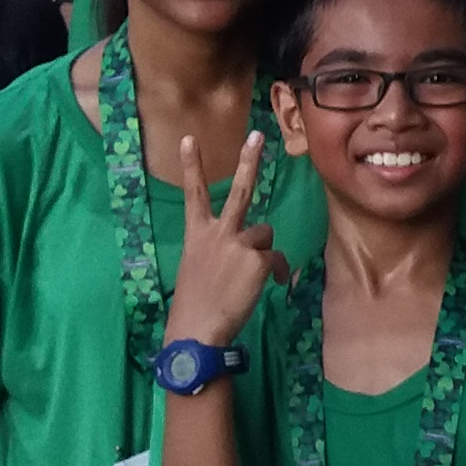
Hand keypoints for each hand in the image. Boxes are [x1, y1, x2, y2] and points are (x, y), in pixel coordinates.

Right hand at [166, 130, 283, 350]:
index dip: (192, 166)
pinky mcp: (257, 260)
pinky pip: (276, 259)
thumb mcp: (199, 268)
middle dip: (249, 161)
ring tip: (250, 276)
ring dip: (263, 252)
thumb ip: (221, 251)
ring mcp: (238, 244)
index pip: (194, 194)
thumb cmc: (196, 303)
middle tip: (258, 136)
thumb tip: (253, 253)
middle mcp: (217, 233)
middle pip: (239, 191)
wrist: (197, 329)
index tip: (189, 139)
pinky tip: (268, 286)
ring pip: (265, 235)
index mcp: (196, 234)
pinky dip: (275, 273)